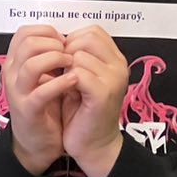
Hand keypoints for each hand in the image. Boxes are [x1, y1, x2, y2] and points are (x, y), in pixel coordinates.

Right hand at [2, 25, 75, 175]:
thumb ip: (47, 57)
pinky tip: (74, 81)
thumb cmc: (44, 106)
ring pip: (31, 64)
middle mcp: (12, 74)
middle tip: (69, 52)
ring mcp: (18, 92)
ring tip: (72, 64)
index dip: (47, 31)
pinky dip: (60, 83)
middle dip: (53, 43)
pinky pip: (41, 91)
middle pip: (27, 43)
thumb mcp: (42, 76)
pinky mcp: (28, 109)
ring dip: (56, 59)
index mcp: (15, 62)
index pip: (24, 32)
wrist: (36, 142)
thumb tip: (65, 38)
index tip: (63, 41)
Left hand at [60, 26, 130, 176]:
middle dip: (67, 52)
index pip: (93, 31)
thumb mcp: (81, 76)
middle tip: (62, 72)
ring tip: (66, 85)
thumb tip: (57, 38)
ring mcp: (114, 79)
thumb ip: (77, 56)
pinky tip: (67, 93)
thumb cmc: (82, 110)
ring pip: (79, 55)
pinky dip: (66, 82)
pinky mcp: (104, 94)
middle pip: (87, 38)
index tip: (64, 60)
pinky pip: (79, 74)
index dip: (72, 40)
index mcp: (115, 59)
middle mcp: (119, 66)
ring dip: (65, 69)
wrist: (92, 144)